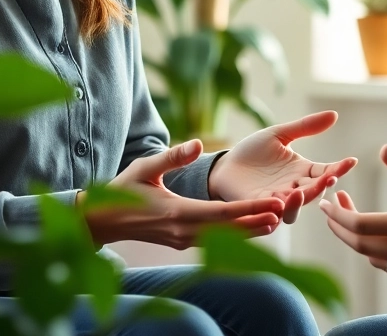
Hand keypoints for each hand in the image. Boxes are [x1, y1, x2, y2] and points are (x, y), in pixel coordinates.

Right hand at [85, 140, 284, 248]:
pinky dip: (234, 235)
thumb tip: (197, 144)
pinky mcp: (181, 242)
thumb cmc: (122, 190)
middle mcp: (183, 231)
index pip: (222, 213)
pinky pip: (214, 241)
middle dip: (257, 221)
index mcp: (177, 212)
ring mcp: (182, 240)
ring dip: (249, 231)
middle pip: (229, 231)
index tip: (273, 203)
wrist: (102, 222)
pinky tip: (250, 227)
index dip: (250, 209)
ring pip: (223, 239)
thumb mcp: (145, 167)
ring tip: (275, 220)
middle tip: (284, 211)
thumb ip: (172, 156)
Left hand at [208, 110, 357, 223]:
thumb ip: (305, 127)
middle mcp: (293, 189)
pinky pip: (270, 214)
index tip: (351, 160)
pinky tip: (278, 203)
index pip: (325, 172)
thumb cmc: (253, 151)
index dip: (339, 168)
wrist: (225, 165)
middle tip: (330, 177)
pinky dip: (276, 210)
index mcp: (301, 172)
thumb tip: (335, 114)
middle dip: (322, 186)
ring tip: (300, 191)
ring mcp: (276, 200)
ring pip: (295, 208)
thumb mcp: (280, 135)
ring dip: (299, 202)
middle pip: (313, 192)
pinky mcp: (257, 207)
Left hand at [319, 145, 386, 279]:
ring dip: (353, 238)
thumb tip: (384, 149)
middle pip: (357, 243)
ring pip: (369, 256)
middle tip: (330, 206)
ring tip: (349, 215)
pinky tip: (374, 234)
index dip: (337, 214)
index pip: (358, 224)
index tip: (326, 201)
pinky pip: (386, 265)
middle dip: (338, 225)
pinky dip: (371, 251)